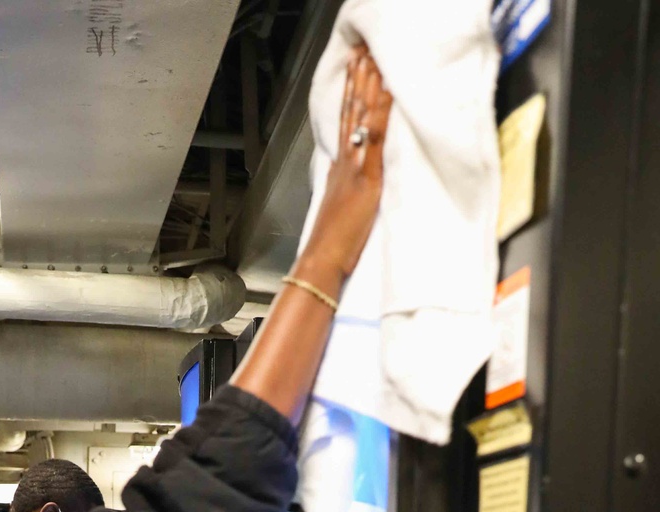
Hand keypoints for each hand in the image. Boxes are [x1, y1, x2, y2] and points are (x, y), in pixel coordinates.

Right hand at [302, 46, 392, 282]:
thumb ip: (348, 192)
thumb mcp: (341, 211)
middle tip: (361, 53)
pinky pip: (376, 138)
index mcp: (340, 172)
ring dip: (367, 87)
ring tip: (371, 59)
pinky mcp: (367, 179)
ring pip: (361, 118)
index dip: (350, 99)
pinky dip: (381, 113)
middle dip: (356, 82)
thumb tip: (354, 183)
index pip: (346, 127)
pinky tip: (388, 92)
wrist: (321, 261)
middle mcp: (345, 165)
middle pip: (351, 114)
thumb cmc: (333, 246)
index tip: (354, 74)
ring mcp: (355, 169)